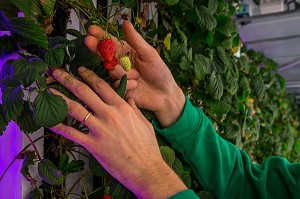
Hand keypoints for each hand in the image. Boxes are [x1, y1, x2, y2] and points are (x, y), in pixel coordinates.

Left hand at [50, 67, 186, 198]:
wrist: (146, 169)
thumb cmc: (148, 147)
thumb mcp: (144, 123)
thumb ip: (135, 108)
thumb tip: (129, 98)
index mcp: (122, 107)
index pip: (101, 86)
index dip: (88, 75)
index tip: (79, 69)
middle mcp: (109, 114)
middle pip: (84, 92)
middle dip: (68, 79)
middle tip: (55, 72)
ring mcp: (99, 129)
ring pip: (75, 108)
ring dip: (59, 97)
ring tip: (48, 90)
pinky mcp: (92, 145)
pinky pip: (71, 133)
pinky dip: (58, 126)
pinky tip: (48, 120)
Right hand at [85, 21, 185, 126]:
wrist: (164, 94)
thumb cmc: (159, 72)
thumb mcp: (149, 54)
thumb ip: (135, 40)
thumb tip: (125, 22)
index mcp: (127, 51)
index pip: (111, 42)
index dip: (100, 36)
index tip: (91, 30)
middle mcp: (120, 62)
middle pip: (104, 55)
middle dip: (97, 48)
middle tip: (88, 41)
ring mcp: (118, 76)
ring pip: (111, 70)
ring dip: (124, 72)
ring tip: (138, 76)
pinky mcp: (118, 89)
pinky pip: (115, 83)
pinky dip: (127, 84)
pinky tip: (136, 85)